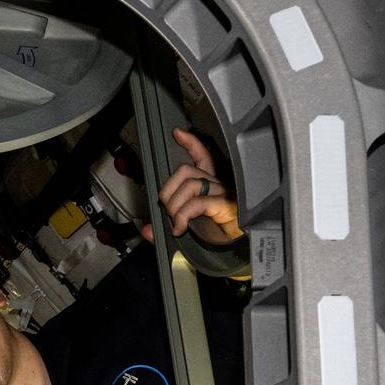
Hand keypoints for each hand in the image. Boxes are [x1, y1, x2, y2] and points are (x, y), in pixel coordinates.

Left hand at [143, 128, 242, 246]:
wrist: (237, 251)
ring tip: (176, 222)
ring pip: (189, 185)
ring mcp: (223, 194)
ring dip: (174, 205)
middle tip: (168, 211)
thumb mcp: (186, 230)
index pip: (202, 157)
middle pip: (185, 171)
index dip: (191, 143)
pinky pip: (197, 202)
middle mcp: (218, 185)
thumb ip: (164, 227)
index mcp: (210, 185)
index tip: (178, 133)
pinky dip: (182, 216)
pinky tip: (179, 228)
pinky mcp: (225, 206)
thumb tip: (146, 230)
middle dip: (167, 191)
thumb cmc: (217, 237)